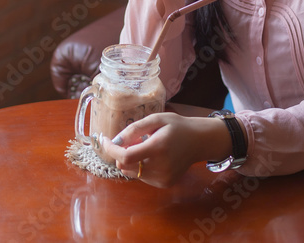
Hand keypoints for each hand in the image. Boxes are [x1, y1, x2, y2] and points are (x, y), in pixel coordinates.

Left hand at [99, 112, 230, 187]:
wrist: (199, 141)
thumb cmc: (177, 127)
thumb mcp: (156, 119)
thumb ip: (134, 129)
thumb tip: (115, 140)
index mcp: (158, 148)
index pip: (126, 156)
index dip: (111, 150)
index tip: (104, 140)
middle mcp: (161, 167)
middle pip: (125, 166)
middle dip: (120, 154)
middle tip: (130, 140)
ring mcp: (163, 178)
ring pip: (131, 173)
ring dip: (130, 161)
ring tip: (144, 147)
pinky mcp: (164, 184)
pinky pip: (141, 178)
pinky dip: (140, 167)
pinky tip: (152, 157)